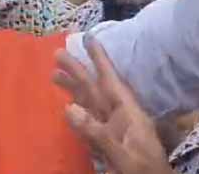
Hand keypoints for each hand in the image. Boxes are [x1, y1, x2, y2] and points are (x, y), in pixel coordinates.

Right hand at [53, 37, 172, 173]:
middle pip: (95, 89)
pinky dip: (75, 112)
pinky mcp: (105, 145)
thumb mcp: (124, 156)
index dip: (100, 59)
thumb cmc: (145, 173)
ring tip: (53, 75)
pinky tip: (66, 106)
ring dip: (73, 89)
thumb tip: (69, 107)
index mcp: (129, 114)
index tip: (88, 37)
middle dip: (78, 71)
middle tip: (57, 52)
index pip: (111, 81)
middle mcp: (119, 118)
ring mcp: (112, 131)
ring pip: (89, 104)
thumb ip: (98, 133)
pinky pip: (87, 123)